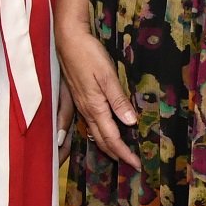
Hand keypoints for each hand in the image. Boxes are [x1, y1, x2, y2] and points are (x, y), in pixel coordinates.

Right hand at [56, 16, 139, 169]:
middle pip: (102, 140)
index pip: (112, 138)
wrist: (68, 40)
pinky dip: (100, 134)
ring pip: (95, 133)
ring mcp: (81, 105)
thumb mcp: (107, 76)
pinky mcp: (80, 98)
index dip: (124, 153)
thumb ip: (118, 100)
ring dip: (108, 146)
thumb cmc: (88, 55)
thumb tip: (130, 123)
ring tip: (120, 153)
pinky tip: (104, 132)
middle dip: (117, 154)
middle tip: (131, 164)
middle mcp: (87, 110)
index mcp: (95, 108)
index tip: (137, 164)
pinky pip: (90, 124)